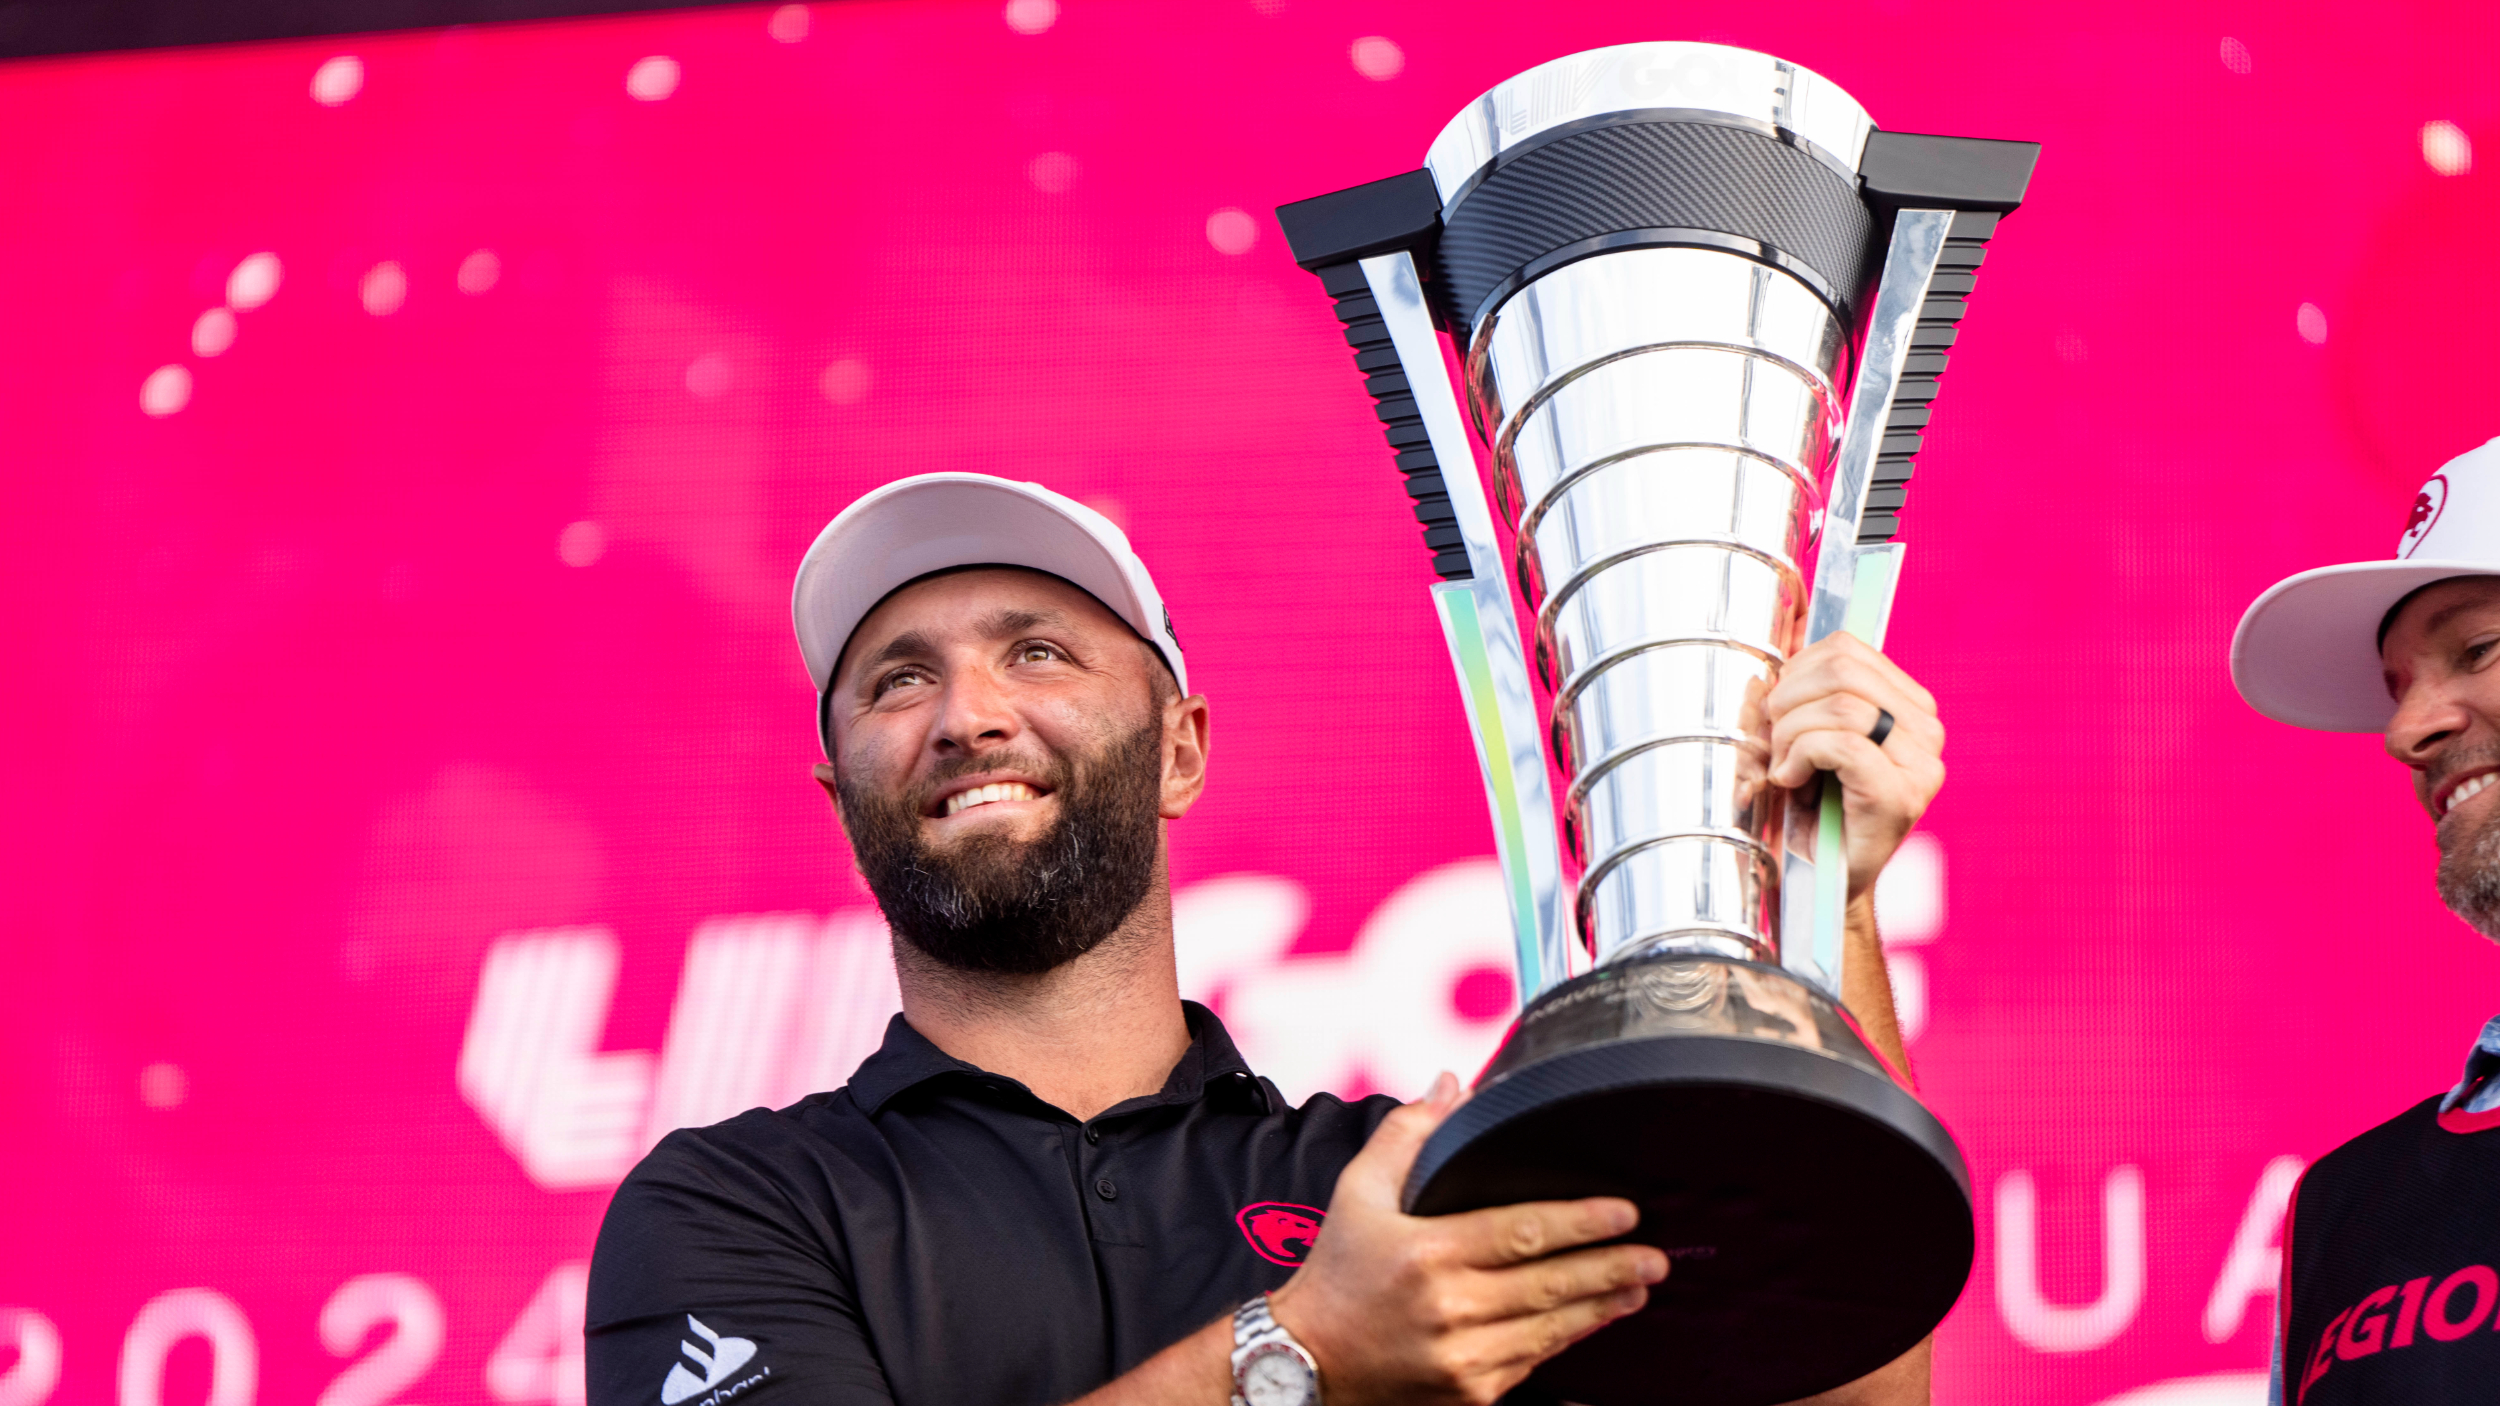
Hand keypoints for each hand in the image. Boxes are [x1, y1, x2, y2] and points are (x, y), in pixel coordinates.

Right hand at [1266, 1075, 1667, 1405]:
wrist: (1309, 1359)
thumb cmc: (1338, 1273)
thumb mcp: (1359, 1192)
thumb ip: (1409, 1133)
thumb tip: (1451, 1084)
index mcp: (1427, 1253)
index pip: (1521, 1232)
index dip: (1579, 1221)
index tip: (1622, 1212)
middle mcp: (1450, 1308)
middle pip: (1550, 1283)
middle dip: (1611, 1267)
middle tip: (1654, 1255)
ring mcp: (1463, 1357)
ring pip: (1551, 1327)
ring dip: (1601, 1306)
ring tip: (1638, 1286)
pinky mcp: (1471, 1391)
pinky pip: (1533, 1361)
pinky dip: (1567, 1338)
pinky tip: (1589, 1318)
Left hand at [1765, 633, 1944, 899]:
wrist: (1816, 883)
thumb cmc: (1804, 808)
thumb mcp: (1792, 736)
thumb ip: (1789, 688)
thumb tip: (1781, 623)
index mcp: (1906, 705)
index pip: (1845, 648)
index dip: (1794, 670)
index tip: (1776, 711)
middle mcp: (1925, 729)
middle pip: (1840, 668)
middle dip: (1787, 700)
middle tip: (1773, 741)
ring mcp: (1920, 764)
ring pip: (1837, 704)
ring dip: (1788, 735)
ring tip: (1783, 768)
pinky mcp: (1901, 794)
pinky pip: (1840, 743)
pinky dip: (1799, 757)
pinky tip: (1791, 783)